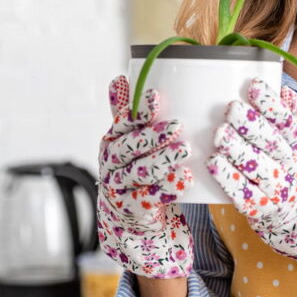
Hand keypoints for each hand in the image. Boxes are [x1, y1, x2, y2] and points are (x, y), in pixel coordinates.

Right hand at [96, 75, 193, 278]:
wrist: (130, 218)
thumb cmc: (135, 170)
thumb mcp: (129, 142)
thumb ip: (127, 114)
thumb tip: (119, 78)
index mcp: (112, 141)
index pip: (123, 123)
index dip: (138, 110)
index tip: (156, 97)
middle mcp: (112, 164)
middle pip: (130, 147)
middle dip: (153, 136)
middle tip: (177, 125)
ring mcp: (120, 188)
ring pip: (140, 172)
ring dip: (163, 160)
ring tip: (185, 150)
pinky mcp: (133, 210)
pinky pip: (150, 198)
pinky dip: (169, 188)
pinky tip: (185, 179)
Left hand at [207, 77, 296, 265]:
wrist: (292, 215)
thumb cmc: (281, 168)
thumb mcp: (289, 143)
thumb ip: (285, 116)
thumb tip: (282, 86)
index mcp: (295, 144)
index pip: (286, 121)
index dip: (271, 103)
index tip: (253, 85)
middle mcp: (289, 166)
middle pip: (271, 143)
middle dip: (250, 125)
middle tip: (230, 108)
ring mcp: (276, 189)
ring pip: (258, 167)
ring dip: (237, 149)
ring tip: (219, 133)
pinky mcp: (259, 208)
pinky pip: (243, 193)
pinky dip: (227, 178)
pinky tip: (212, 162)